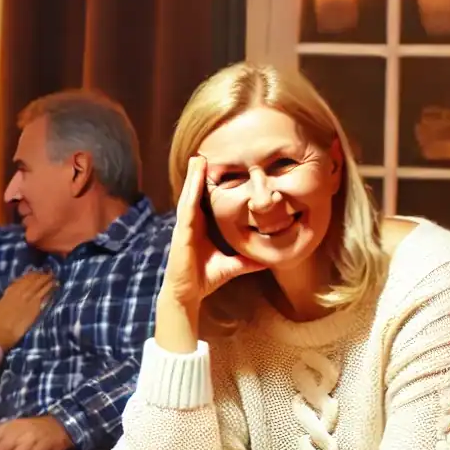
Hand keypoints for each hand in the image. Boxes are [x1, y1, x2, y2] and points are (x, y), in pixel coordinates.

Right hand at [0, 272, 54, 348]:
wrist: (3, 332)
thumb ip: (4, 297)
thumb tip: (7, 294)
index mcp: (11, 291)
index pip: (23, 279)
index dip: (31, 274)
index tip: (37, 272)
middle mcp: (21, 292)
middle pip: (34, 281)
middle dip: (41, 275)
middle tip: (49, 272)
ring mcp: (29, 300)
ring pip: (40, 286)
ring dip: (48, 281)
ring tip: (54, 277)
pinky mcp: (36, 308)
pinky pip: (45, 296)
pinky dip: (50, 290)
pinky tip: (55, 287)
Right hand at [163, 155, 263, 320]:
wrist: (188, 294)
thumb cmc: (205, 279)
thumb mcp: (233, 266)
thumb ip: (247, 260)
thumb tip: (268, 259)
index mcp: (199, 229)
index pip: (202, 202)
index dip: (205, 185)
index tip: (212, 168)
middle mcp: (190, 225)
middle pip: (193, 194)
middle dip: (197, 175)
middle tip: (201, 154)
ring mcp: (184, 228)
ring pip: (188, 196)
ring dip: (192, 178)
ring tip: (197, 159)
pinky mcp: (182, 233)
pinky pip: (187, 209)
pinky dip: (190, 193)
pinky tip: (194, 180)